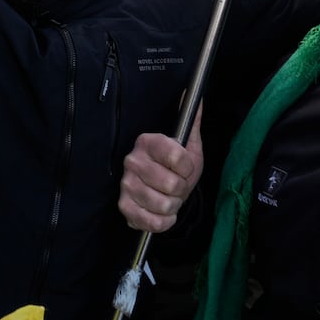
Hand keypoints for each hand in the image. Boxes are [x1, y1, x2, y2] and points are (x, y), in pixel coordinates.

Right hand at [118, 113, 203, 232]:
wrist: (161, 191)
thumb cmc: (177, 168)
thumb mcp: (189, 146)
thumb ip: (192, 122)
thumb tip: (196, 97)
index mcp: (147, 141)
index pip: (176, 156)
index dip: (188, 168)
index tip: (185, 168)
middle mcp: (132, 161)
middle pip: (172, 184)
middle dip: (181, 190)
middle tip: (176, 186)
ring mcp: (126, 184)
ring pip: (164, 204)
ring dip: (173, 205)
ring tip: (168, 197)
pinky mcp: (124, 207)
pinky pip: (153, 222)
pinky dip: (164, 221)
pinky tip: (161, 211)